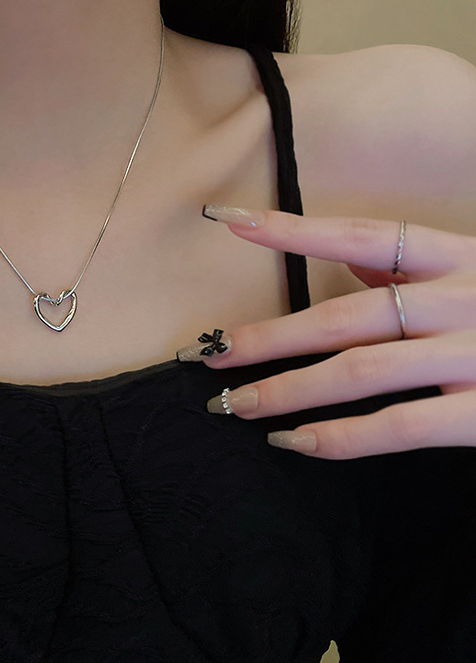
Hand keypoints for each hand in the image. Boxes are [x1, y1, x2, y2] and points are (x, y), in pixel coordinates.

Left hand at [187, 205, 475, 458]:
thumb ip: (419, 269)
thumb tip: (356, 261)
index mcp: (460, 258)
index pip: (364, 235)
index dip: (296, 230)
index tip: (231, 222)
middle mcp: (463, 299)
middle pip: (343, 315)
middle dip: (269, 337)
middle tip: (213, 355)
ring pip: (359, 370)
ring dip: (288, 389)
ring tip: (236, 405)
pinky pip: (401, 425)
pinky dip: (343, 435)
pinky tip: (295, 440)